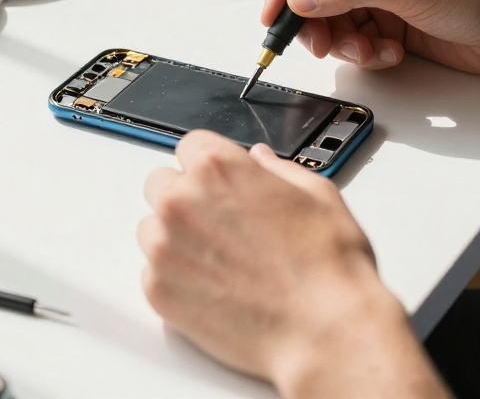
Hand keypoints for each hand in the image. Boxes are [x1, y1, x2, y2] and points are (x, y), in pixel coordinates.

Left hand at [139, 131, 440, 397]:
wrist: (323, 331)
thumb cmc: (327, 267)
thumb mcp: (317, 195)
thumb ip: (278, 170)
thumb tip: (260, 160)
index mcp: (217, 168)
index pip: (189, 147)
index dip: (209, 166)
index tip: (220, 183)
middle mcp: (181, 202)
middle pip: (161, 184)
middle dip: (186, 199)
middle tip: (222, 225)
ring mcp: (164, 248)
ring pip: (152, 230)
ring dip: (176, 239)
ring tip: (221, 261)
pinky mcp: (158, 291)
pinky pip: (153, 273)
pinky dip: (176, 279)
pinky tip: (215, 288)